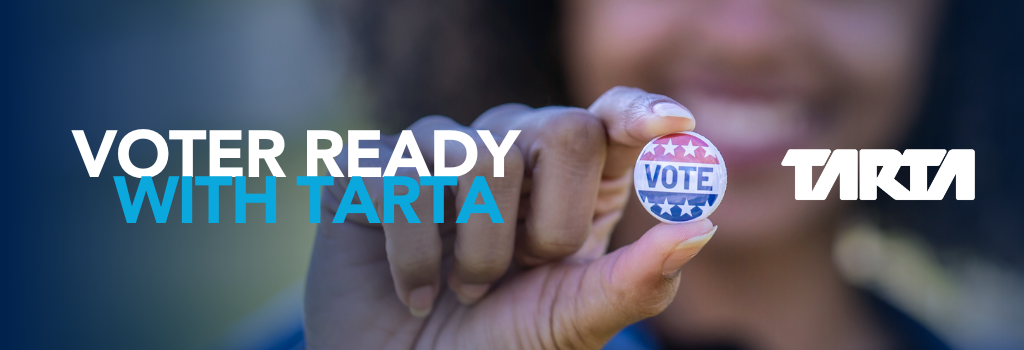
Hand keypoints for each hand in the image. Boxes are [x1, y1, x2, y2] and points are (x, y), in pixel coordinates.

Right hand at [304, 87, 716, 348]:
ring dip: (480, 250)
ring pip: (481, 155)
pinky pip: (406, 177)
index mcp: (570, 184)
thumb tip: (703, 228)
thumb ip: (636, 281)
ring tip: (465, 291)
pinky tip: (417, 292)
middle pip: (561, 128)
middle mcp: (510, 153)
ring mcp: (440, 155)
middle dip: (550, 222)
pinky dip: (417, 254)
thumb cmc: (498, 349)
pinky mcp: (375, 168)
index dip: (638, 113)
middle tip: (525, 271)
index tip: (672, 127)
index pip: (609, 118)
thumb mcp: (574, 322)